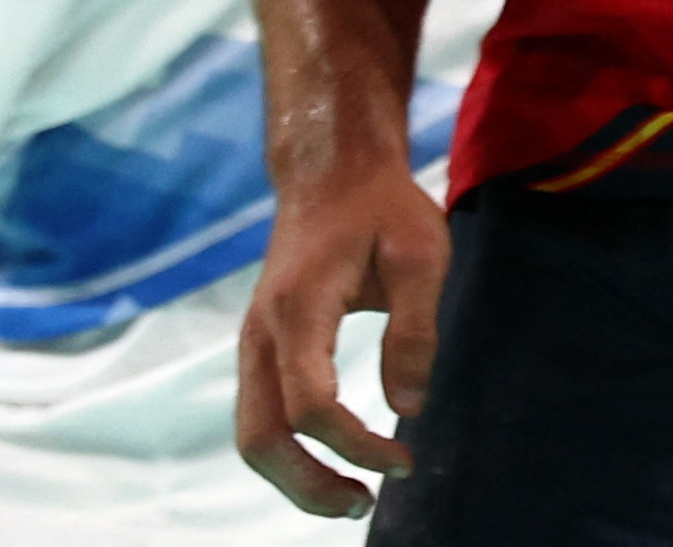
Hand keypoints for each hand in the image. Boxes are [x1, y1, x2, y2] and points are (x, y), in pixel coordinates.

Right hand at [239, 154, 446, 516]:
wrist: (329, 169)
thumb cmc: (381, 206)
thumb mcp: (422, 255)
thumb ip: (415, 333)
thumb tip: (406, 409)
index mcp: (300, 306)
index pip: (311, 405)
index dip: (358, 447)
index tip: (407, 458)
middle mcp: (263, 327)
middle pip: (259, 435)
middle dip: (308, 486)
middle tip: (365, 503)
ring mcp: (254, 335)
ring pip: (251, 430)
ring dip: (295, 476)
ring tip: (352, 494)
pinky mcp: (262, 340)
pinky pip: (259, 411)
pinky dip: (289, 448)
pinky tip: (335, 454)